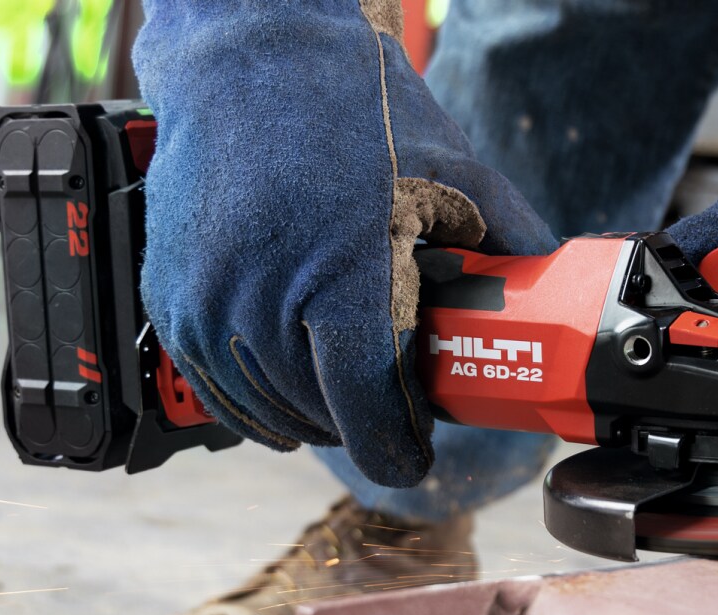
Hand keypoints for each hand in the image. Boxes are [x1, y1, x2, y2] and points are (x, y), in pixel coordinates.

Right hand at [133, 0, 554, 486]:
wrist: (249, 58)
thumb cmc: (353, 108)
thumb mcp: (451, 171)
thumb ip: (508, 239)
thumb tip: (547, 284)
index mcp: (343, 281)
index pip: (367, 411)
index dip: (399, 449)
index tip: (414, 454)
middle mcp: (264, 303)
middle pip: (321, 417)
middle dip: (366, 422)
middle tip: (392, 404)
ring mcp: (208, 303)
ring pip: (267, 409)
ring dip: (312, 414)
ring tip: (345, 387)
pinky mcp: (171, 297)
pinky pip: (215, 383)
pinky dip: (257, 396)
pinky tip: (288, 380)